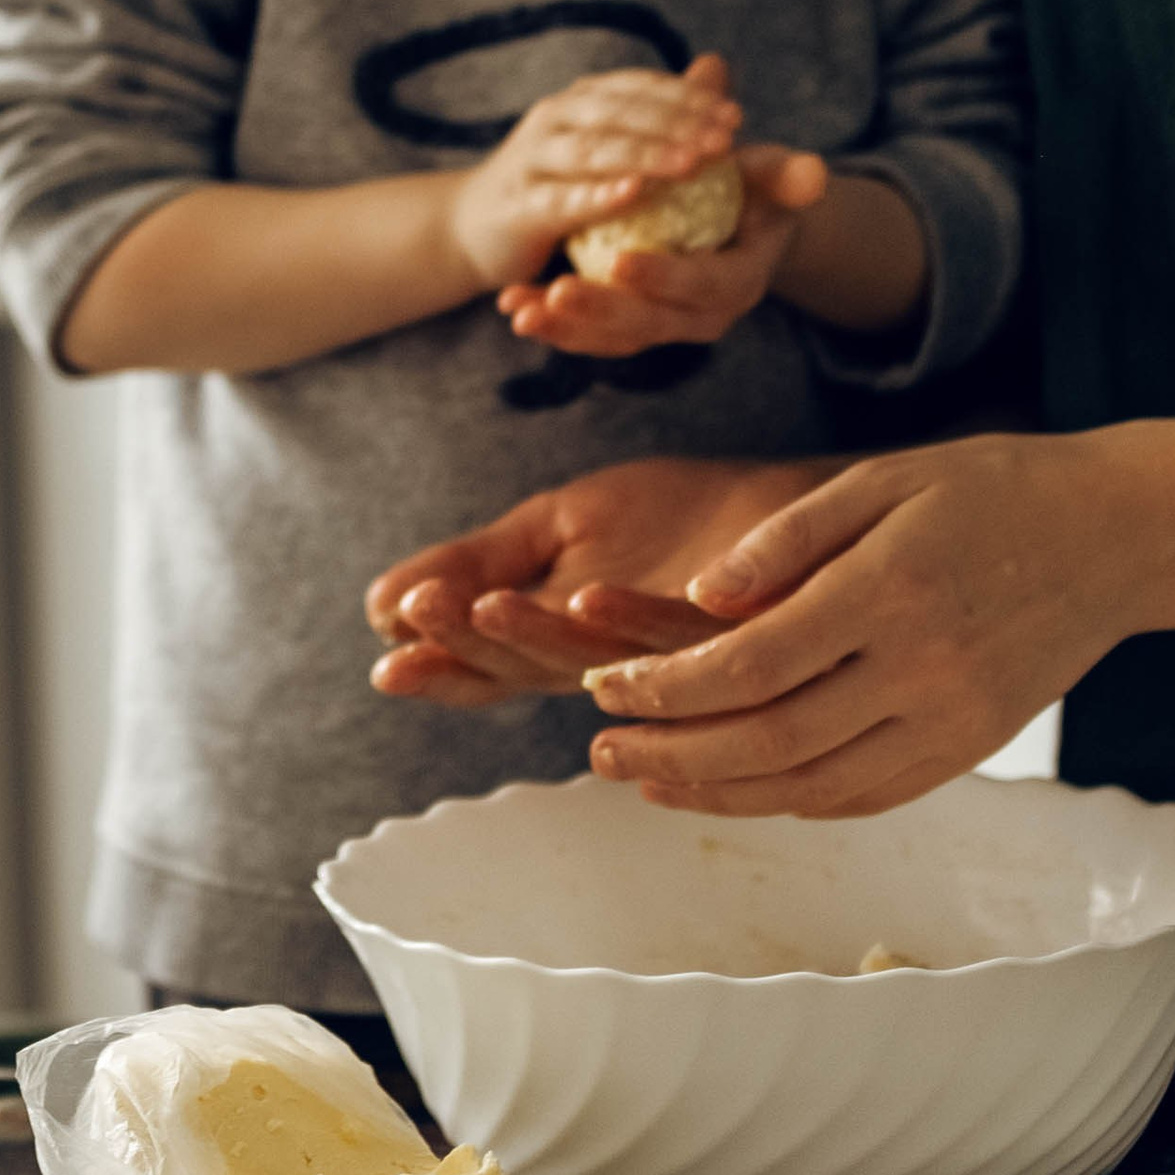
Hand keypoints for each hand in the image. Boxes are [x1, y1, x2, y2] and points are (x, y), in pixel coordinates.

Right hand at [365, 455, 825, 708]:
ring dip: (532, 637)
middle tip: (415, 618)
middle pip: (526, 672)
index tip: (385, 662)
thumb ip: (479, 559)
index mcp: (567, 648)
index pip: (488, 671)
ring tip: (480, 605)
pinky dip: (628, 619)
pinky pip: (677, 632)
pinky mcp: (738, 630)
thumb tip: (378, 604)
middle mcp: (614, 668)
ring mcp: (675, 657)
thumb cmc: (683, 517)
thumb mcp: (562, 525)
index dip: (438, 671)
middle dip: (464, 647)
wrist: (796, 502)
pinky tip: (585, 595)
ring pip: (591, 662)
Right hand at [442, 53, 745, 297]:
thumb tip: (717, 67)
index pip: (641, 88)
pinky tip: (633, 194)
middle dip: (676, 122)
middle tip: (725, 139)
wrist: (474, 228)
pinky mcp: (518, 205)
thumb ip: (661, 113)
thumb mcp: (609, 147)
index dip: (689, 98)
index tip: (736, 116)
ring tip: (692, 162)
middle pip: (621, 112)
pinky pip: (561, 199)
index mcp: (582, 100)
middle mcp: (555, 118)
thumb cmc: (555, 188)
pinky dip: (597, 195)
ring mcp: (532, 158)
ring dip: (645, 153)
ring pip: (593, 149)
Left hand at [498, 140, 831, 358]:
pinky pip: (591, 336)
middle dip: (601, 312)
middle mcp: (702, 319)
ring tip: (519, 312)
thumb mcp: (773, 177)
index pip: (702, 286)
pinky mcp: (632, 329)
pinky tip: (515, 309)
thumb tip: (814, 172)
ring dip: (564, 330)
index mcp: (739, 283)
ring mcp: (664, 328)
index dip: (664, 278)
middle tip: (557, 292)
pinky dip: (554, 326)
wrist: (742, 226)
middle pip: (649, 324)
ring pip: (612, 339)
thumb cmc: (757, 190)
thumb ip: (787, 174)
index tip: (620, 262)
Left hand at [574, 433, 1145, 814]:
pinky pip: (865, 797)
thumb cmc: (990, 489)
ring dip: (717, 793)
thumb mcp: (883, 478)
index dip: (663, 687)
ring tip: (647, 780)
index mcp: (890, 591)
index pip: (749, 665)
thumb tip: (693, 597)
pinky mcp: (970, 750)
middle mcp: (922, 670)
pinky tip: (734, 789)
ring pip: (811, 786)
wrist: (1119, 537)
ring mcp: (952, 722)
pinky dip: (790, 803)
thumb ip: (785, 538)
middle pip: (768, 741)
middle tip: (598, 750)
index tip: (599, 685)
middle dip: (670, 752)